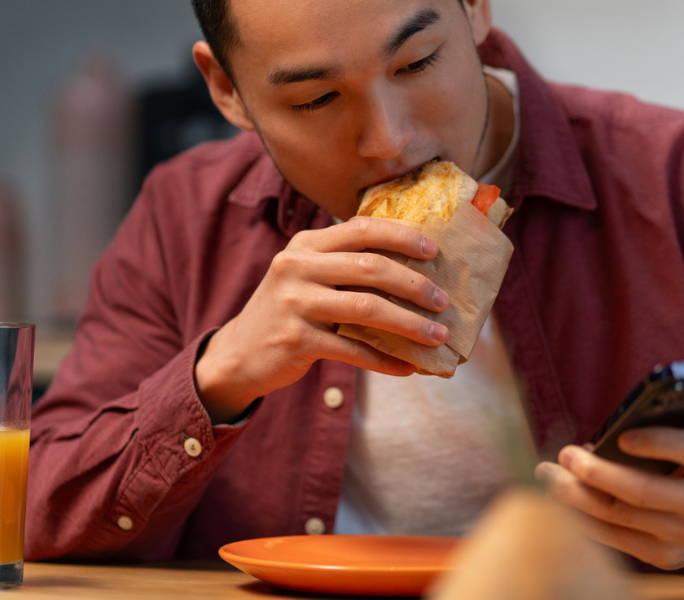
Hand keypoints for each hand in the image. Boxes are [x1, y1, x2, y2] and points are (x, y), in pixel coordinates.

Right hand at [195, 217, 449, 422]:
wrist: (239, 352)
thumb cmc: (289, 311)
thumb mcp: (306, 276)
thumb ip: (345, 265)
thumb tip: (414, 268)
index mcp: (306, 245)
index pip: (362, 228)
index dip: (402, 236)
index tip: (434, 251)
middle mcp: (297, 267)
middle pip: (370, 268)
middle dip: (415, 285)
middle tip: (443, 301)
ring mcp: (295, 303)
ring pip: (367, 308)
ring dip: (409, 324)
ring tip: (437, 336)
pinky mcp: (296, 340)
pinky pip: (353, 349)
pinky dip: (384, 360)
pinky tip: (407, 368)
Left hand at [535, 425, 683, 569]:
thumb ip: (669, 422)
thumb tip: (610, 430)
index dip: (658, 443)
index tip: (622, 437)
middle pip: (645, 492)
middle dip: (598, 473)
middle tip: (566, 455)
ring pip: (620, 516)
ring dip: (576, 496)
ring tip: (548, 475)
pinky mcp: (665, 557)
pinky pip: (613, 537)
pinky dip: (582, 517)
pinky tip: (559, 499)